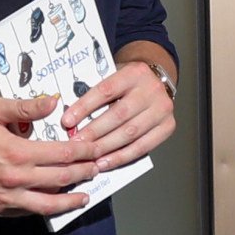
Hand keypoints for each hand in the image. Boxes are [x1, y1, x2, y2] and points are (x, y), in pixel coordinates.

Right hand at [0, 92, 107, 218]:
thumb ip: (23, 107)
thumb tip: (53, 102)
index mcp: (17, 152)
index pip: (63, 154)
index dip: (84, 152)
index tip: (96, 149)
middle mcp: (15, 180)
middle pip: (61, 180)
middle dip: (84, 174)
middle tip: (97, 170)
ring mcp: (5, 200)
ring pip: (47, 205)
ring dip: (70, 201)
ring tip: (84, 197)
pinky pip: (26, 213)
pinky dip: (44, 209)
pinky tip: (51, 204)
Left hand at [60, 58, 177, 173]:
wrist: (158, 81)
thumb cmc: (129, 83)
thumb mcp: (115, 76)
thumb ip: (97, 93)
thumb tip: (71, 118)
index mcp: (134, 73)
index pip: (105, 91)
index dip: (84, 107)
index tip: (67, 121)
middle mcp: (151, 89)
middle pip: (118, 115)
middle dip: (93, 132)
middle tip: (75, 145)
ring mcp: (162, 109)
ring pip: (130, 133)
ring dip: (105, 147)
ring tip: (87, 156)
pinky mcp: (168, 126)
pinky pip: (142, 147)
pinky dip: (121, 157)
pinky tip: (105, 162)